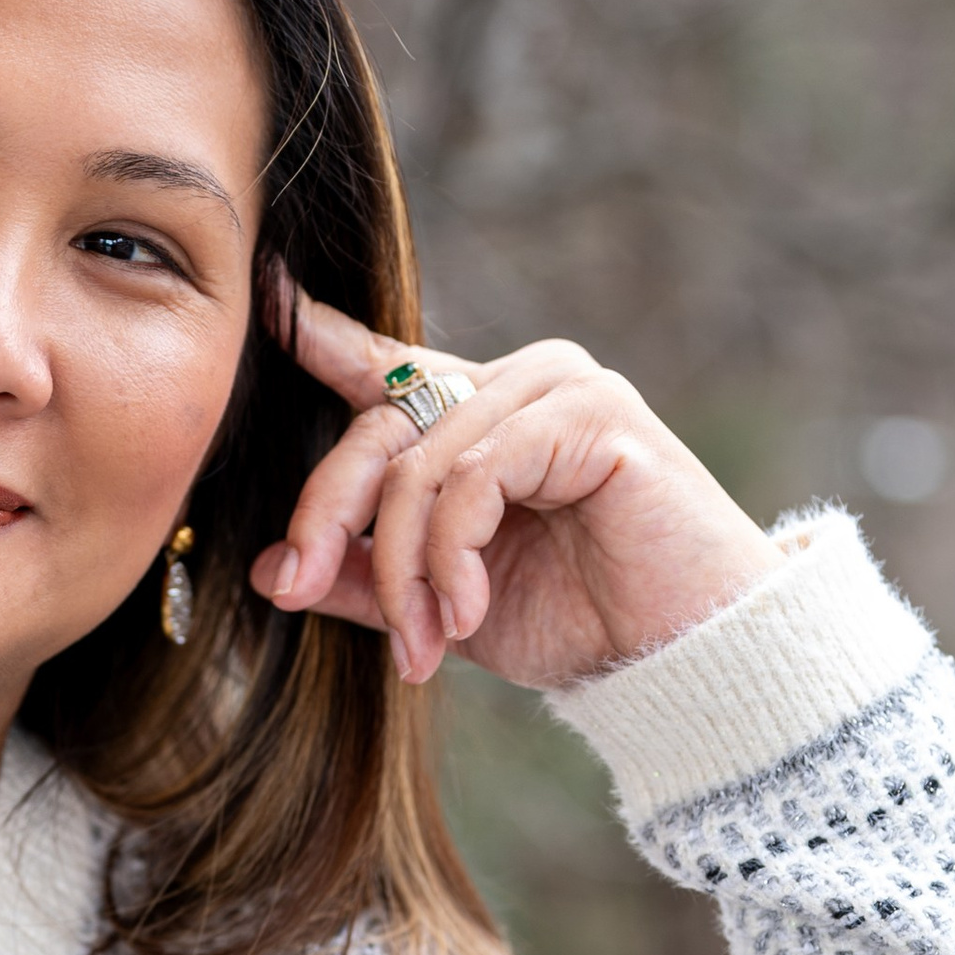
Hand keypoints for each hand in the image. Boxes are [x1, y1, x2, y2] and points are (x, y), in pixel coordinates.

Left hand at [251, 273, 777, 688]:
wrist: (685, 656)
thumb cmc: (582, 622)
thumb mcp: (446, 604)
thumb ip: (367, 580)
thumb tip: (269, 571)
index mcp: (484, 412)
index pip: (388, 367)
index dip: (324, 336)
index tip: (268, 298)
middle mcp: (520, 380)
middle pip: (377, 428)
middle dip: (327, 518)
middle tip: (302, 590)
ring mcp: (560, 386)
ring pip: (421, 464)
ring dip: (406, 569)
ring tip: (425, 646)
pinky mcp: (591, 413)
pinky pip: (474, 475)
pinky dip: (454, 554)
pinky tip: (466, 613)